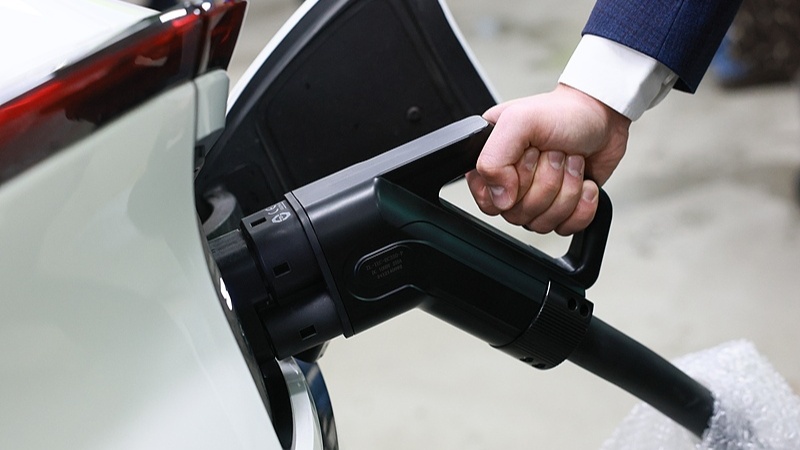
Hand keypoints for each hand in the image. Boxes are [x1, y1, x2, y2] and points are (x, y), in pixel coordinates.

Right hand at [466, 83, 630, 234]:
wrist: (602, 116)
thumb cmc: (562, 113)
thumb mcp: (519, 120)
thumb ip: (494, 158)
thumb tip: (499, 199)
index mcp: (492, 163)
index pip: (489, 201)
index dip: (514, 185)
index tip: (531, 156)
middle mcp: (510, 184)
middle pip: (518, 215)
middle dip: (547, 183)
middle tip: (555, 154)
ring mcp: (536, 198)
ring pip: (542, 223)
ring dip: (567, 191)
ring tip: (571, 162)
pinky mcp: (561, 208)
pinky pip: (566, 227)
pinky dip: (582, 206)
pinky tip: (584, 182)